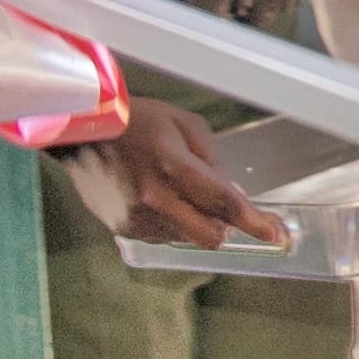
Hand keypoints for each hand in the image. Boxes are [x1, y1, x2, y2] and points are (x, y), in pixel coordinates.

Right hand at [61, 98, 280, 249]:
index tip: (274, 234)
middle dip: (225, 227)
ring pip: (186, 237)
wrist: (84, 132)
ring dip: (195, 221)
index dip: (253, 221)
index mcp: (173, 167)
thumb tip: (233, 193)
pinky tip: (161, 196)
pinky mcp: (122, 228)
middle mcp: (153, 199)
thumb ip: (213, 161)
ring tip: (179, 189)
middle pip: (208, 235)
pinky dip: (172, 222)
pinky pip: (162, 235)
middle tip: (229, 212)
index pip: (223, 203)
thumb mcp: (186, 125)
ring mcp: (135, 218)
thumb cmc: (138, 122)